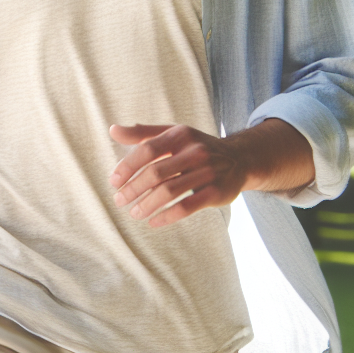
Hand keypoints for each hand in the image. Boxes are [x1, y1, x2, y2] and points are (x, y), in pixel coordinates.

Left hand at [108, 119, 313, 226]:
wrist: (239, 159)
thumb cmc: (195, 147)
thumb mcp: (172, 134)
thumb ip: (143, 134)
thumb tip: (113, 130)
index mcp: (179, 135)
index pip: (147, 150)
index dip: (127, 166)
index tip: (114, 182)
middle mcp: (194, 151)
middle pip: (156, 172)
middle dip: (134, 189)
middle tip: (119, 201)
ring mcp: (207, 172)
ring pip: (169, 191)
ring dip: (147, 204)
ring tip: (134, 213)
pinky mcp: (215, 192)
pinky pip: (186, 207)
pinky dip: (167, 216)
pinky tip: (153, 222)